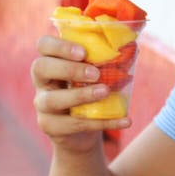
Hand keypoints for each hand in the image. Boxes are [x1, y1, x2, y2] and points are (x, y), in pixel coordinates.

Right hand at [31, 35, 129, 153]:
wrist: (82, 130)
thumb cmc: (91, 91)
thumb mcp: (98, 73)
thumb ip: (109, 60)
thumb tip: (133, 47)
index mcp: (53, 61)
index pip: (44, 45)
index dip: (60, 46)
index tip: (83, 52)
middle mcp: (42, 81)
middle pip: (40, 68)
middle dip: (68, 68)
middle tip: (95, 74)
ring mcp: (42, 105)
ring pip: (51, 99)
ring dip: (80, 95)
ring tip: (105, 92)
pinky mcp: (51, 126)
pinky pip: (74, 124)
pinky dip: (103, 122)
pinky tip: (125, 120)